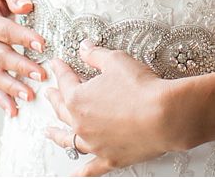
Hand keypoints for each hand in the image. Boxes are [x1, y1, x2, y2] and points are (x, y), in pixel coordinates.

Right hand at [0, 0, 45, 116]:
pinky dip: (1, 98)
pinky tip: (14, 111)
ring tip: (30, 95)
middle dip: (21, 67)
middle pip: (0, 56)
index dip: (22, 38)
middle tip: (42, 75)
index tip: (42, 44)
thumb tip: (24, 6)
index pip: (4, 31)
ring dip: (12, 87)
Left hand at [40, 42, 192, 175]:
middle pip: (63, 110)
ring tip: (50, 132)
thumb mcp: (116, 61)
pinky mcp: (110, 158)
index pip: (65, 81)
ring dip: (58, 134)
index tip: (57, 65)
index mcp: (78, 99)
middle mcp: (81, 124)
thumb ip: (95, 55)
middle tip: (50, 93)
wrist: (165, 115)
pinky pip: (90, 168)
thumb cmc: (142, 89)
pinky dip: (81, 172)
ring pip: (70, 140)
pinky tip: (74, 174)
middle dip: (55, 99)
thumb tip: (84, 48)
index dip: (60, 70)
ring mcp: (95, 144)